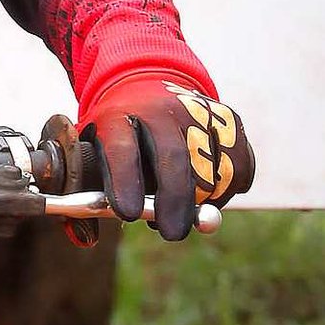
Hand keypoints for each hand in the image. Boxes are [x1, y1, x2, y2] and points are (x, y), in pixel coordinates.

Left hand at [80, 77, 253, 240]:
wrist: (147, 83)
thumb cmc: (117, 132)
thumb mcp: (92, 149)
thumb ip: (86, 194)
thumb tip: (87, 241)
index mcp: (118, 116)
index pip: (121, 149)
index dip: (125, 181)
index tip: (128, 213)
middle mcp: (160, 109)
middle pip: (174, 158)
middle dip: (174, 202)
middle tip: (172, 233)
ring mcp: (198, 111)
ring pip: (212, 167)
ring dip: (202, 200)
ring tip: (182, 211)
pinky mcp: (228, 119)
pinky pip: (238, 166)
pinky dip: (228, 190)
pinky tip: (208, 194)